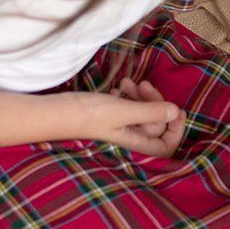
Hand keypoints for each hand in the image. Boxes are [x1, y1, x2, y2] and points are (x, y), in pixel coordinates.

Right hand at [71, 78, 185, 157]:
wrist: (54, 111)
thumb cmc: (88, 114)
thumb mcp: (123, 111)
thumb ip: (151, 112)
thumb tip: (176, 112)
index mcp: (136, 142)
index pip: (166, 146)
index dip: (176, 130)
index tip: (176, 109)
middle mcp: (130, 137)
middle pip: (156, 122)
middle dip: (154, 102)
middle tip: (144, 85)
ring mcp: (120, 126)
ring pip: (143, 111)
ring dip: (141, 95)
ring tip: (129, 82)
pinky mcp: (110, 116)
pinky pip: (128, 106)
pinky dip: (128, 95)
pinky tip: (119, 86)